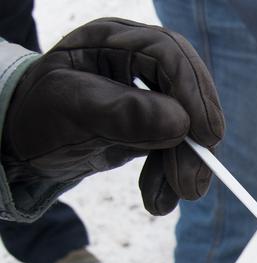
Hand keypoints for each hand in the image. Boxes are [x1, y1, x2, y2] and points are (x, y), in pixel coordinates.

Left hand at [1, 18, 223, 214]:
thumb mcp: (70, 111)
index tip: (205, 136)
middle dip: (193, 142)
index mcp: (114, 42)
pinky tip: (157, 199)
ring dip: (183, 168)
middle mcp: (139, 63)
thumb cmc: (37, 117)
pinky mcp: (154, 126)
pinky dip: (172, 178)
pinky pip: (178, 150)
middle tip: (190, 184)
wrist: (23, 147)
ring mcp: (150, 96)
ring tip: (164, 200)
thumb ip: (122, 114)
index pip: (169, 56)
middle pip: (188, 95)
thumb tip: (181, 123)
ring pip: (189, 128)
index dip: (194, 93)